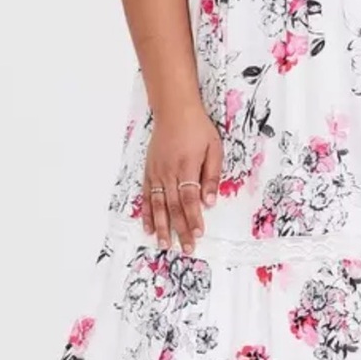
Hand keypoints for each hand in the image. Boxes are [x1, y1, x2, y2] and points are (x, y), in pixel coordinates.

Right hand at [143, 104, 222, 252]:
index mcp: (187, 167)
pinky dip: (146, 212)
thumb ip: (211, 175)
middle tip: (185, 248)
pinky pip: (147, 196)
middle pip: (174, 206)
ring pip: (158, 205)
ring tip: (164, 244)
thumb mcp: (214, 148)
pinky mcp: (149, 171)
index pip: (190, 199)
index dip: (194, 218)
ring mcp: (156, 173)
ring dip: (161, 226)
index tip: (198, 234)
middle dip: (180, 229)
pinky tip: (147, 227)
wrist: (174, 111)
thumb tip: (210, 202)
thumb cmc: (198, 129)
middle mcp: (169, 173)